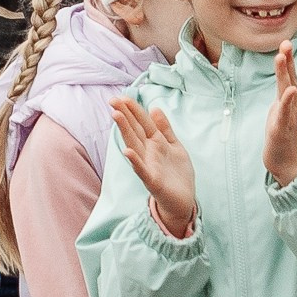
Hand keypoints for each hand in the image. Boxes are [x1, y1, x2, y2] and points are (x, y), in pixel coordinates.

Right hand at [112, 95, 197, 238]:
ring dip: (125, 131)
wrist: (183, 200)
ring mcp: (149, 166)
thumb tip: (154, 108)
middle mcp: (148, 152)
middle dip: (125, 115)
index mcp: (155, 143)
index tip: (122, 97)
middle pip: (135, 130)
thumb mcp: (174, 145)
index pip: (142, 123)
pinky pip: (142, 170)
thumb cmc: (177, 173)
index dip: (133, 110)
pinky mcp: (152, 181)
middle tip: (113, 100)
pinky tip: (127, 152)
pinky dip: (135, 162)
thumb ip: (164, 128)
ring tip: (116, 116)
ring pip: (135, 145)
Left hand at [261, 41, 296, 187]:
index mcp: (291, 100)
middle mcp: (294, 105)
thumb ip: (284, 94)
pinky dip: (287, 102)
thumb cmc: (284, 135)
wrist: (289, 164)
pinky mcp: (283, 129)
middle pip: (290, 79)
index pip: (289, 75)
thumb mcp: (282, 110)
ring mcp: (290, 117)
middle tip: (286, 42)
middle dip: (288, 60)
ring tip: (282, 57)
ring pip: (287, 92)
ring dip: (285, 74)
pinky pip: (285, 113)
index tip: (285, 41)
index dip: (288, 59)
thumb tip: (285, 78)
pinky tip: (289, 91)